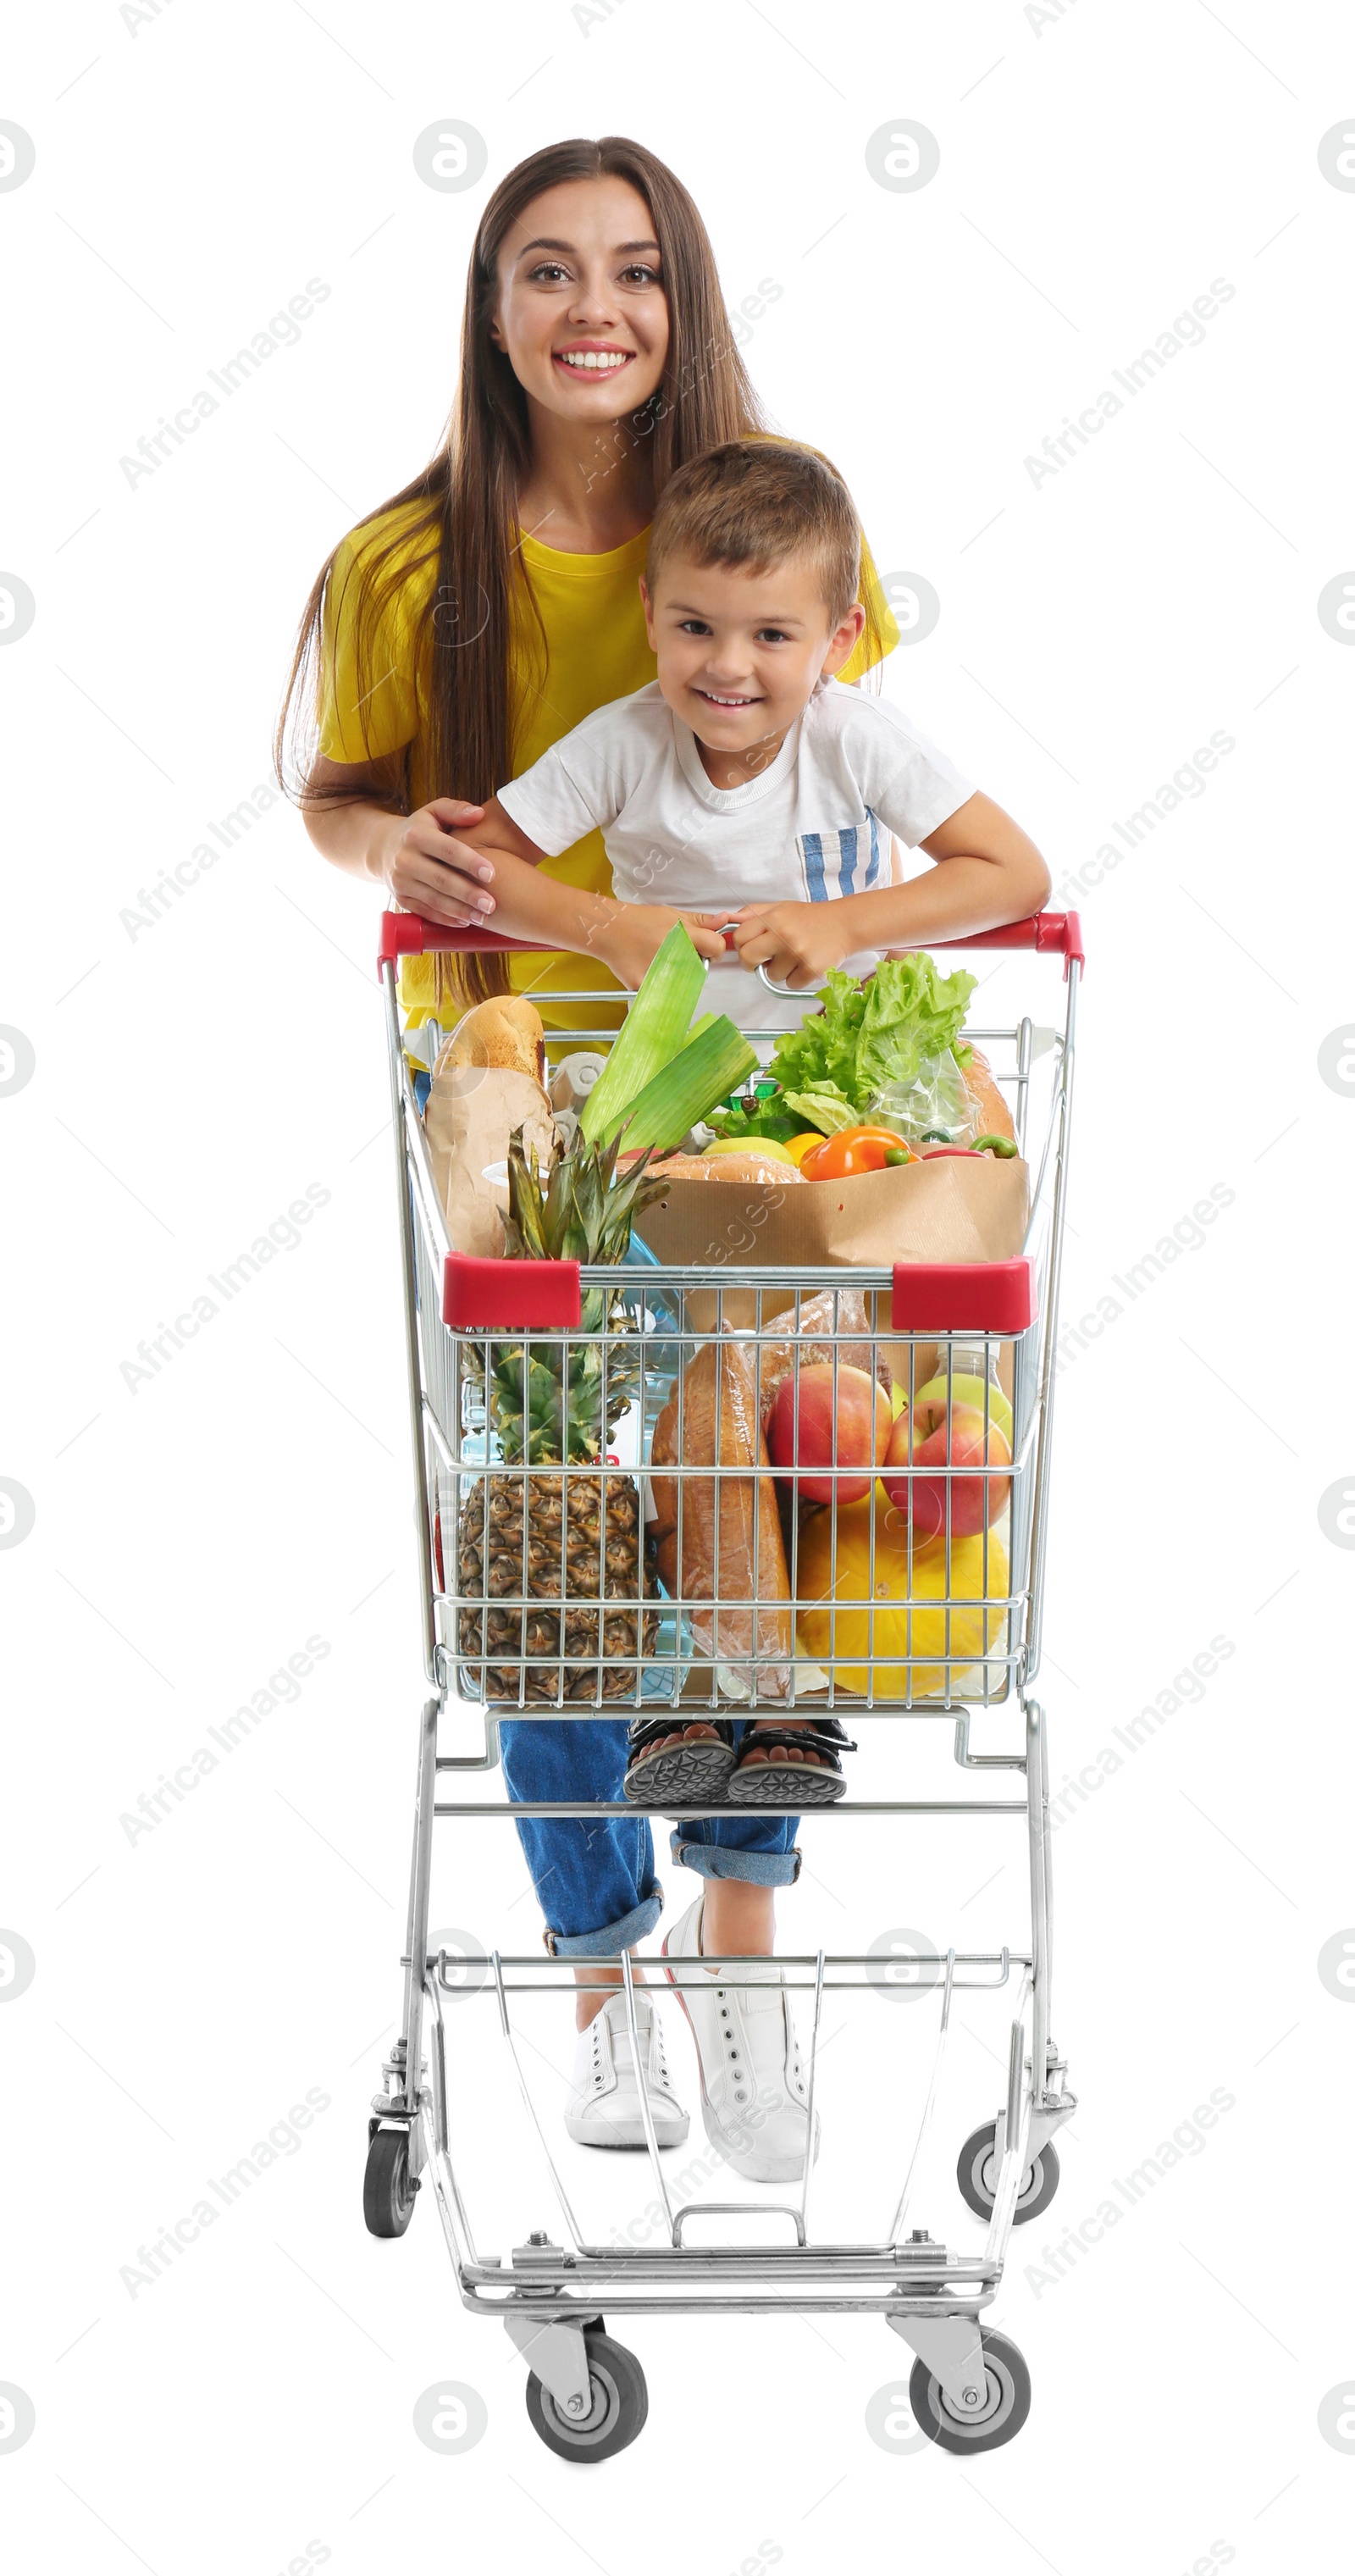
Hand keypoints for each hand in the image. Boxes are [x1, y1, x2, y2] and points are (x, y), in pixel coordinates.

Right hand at [378, 798, 496, 927]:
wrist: (384, 848)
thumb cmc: (421, 828)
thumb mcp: (434, 812)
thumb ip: (456, 810)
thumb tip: (479, 814)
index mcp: (416, 835)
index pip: (447, 850)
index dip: (470, 862)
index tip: (491, 874)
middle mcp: (405, 859)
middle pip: (441, 879)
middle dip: (467, 893)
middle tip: (491, 904)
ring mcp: (401, 881)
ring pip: (434, 899)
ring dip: (459, 910)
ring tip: (483, 917)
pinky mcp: (401, 899)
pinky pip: (425, 912)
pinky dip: (445, 919)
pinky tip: (465, 921)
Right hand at [595, 904, 727, 988]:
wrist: (610, 930)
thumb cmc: (641, 921)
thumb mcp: (673, 915)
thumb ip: (701, 921)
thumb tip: (725, 920)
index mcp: (682, 936)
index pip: (716, 947)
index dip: (715, 948)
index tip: (707, 949)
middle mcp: (672, 955)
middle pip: (701, 968)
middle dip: (695, 962)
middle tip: (678, 954)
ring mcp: (659, 974)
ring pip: (684, 984)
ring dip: (679, 976)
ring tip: (663, 961)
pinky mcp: (645, 988)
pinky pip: (664, 993)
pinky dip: (661, 986)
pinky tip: (651, 971)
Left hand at [726, 901, 851, 989]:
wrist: (844, 924)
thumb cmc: (809, 918)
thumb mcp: (780, 908)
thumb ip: (753, 914)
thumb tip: (726, 920)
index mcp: (773, 918)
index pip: (740, 938)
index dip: (742, 946)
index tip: (752, 948)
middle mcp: (783, 934)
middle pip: (748, 958)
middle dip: (752, 963)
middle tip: (765, 960)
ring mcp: (798, 952)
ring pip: (771, 975)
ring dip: (780, 970)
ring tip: (794, 956)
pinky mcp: (811, 969)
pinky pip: (791, 984)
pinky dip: (797, 978)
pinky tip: (806, 964)